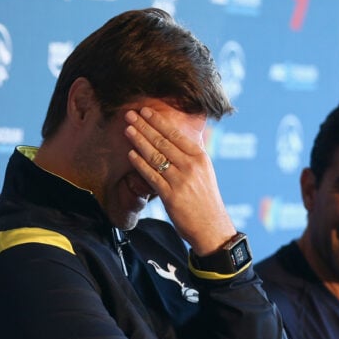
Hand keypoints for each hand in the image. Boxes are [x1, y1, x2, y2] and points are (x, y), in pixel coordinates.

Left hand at [124, 106, 236, 254]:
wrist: (211, 227)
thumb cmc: (205, 199)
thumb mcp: (203, 172)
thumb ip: (190, 156)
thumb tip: (176, 139)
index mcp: (200, 157)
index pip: (176, 134)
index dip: (158, 121)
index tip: (145, 111)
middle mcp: (191, 166)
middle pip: (163, 141)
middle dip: (144, 126)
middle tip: (130, 114)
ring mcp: (180, 180)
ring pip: (156, 156)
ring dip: (139, 141)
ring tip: (127, 129)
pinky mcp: (171, 196)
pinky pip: (152, 176)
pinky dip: (140, 163)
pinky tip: (130, 154)